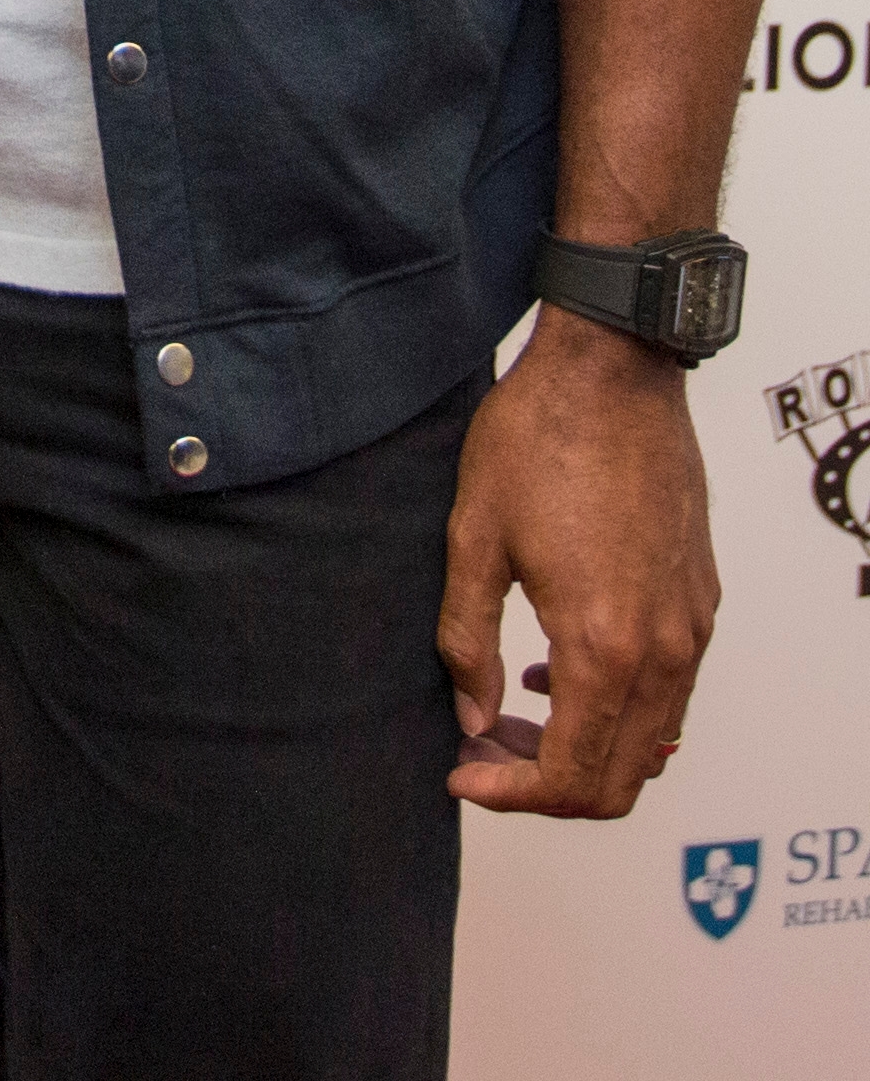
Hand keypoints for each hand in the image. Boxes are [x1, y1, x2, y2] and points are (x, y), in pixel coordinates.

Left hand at [438, 306, 717, 817]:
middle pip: (618, 780)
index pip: (569, 776)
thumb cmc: (537, 438)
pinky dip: (619, 708)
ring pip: (650, 743)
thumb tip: (472, 719)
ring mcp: (691, 626)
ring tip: (512, 710)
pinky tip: (556, 665)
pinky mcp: (701, 599)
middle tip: (482, 751)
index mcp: (603, 644)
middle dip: (544, 785)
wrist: (611, 369)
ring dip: (584, 748)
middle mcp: (663, 649)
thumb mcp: (473, 537)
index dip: (509, 794)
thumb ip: (466, 641)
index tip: (463, 776)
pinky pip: (670, 692)